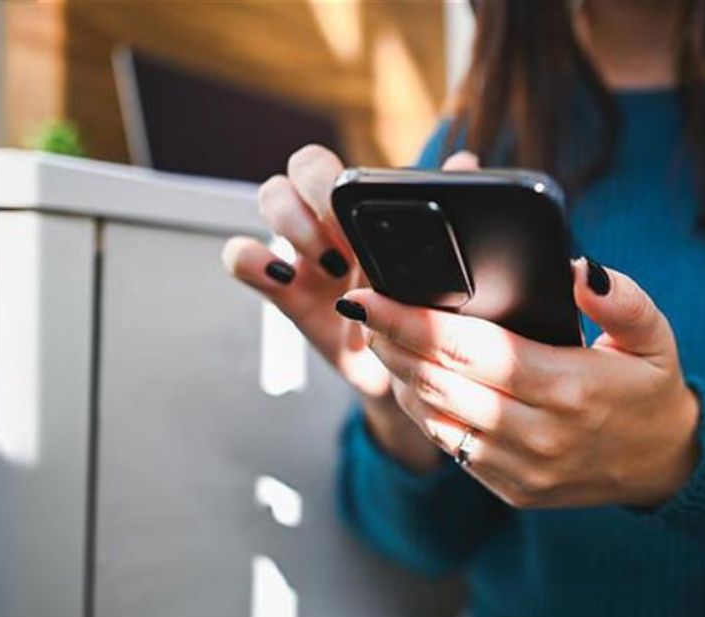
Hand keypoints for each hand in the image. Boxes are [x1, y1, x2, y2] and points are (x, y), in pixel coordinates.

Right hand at [221, 145, 481, 469]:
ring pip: (270, 197)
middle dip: (316, 197)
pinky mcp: (281, 288)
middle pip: (297, 170)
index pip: (325, 165)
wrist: (403, 367)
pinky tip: (283, 276)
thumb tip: (464, 161)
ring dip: (295, 225)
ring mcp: (300, 251)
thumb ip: (436, 212)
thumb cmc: (416, 307)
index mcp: (359, 209)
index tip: (361, 222)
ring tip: (331, 266)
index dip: (333, 184)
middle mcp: (326, 220)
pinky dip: (251, 258)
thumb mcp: (429, 264)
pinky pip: (240, 256)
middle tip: (344, 239)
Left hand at [341, 257, 700, 508]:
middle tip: (364, 306)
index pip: (472, 351)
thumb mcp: (655, 334)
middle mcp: (539, 434)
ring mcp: (521, 469)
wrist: (665, 464)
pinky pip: (450, 447)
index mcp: (569, 388)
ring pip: (436, 417)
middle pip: (441, 383)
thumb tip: (579, 268)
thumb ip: (622, 298)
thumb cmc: (650, 387)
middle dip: (393, 342)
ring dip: (400, 376)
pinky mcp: (511, 489)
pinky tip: (411, 378)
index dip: (415, 322)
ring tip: (380, 336)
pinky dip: (423, 410)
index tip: (373, 295)